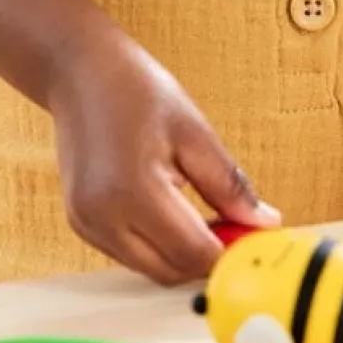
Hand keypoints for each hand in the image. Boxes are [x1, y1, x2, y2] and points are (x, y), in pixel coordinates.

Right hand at [47, 30, 278, 284]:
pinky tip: (167, 209)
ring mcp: (86, 224)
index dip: (231, 251)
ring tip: (197, 209)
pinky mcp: (80, 224)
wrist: (79, 71)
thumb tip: (263, 223)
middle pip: (171, 272)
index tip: (253, 236)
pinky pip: (129, 254)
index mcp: (133, 191)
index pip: (194, 253)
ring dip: (180, 253)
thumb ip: (229, 185)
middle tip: (232, 224)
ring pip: (151, 269)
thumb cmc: (135, 89)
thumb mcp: (193, 130)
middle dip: (206, 257)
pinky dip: (155, 245)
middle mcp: (102, 217)